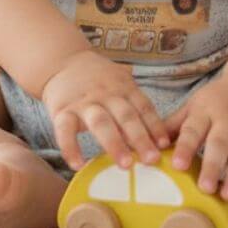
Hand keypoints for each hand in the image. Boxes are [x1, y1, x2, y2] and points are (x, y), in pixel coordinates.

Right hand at [40, 51, 171, 171]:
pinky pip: (65, 131)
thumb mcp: (120, 82)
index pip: (143, 107)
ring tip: (125, 164)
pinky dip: (71, 149)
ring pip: (101, 123)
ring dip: (114, 144)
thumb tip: (158, 135)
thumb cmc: (98, 78)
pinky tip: (78, 166)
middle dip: (140, 138)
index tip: (165, 145)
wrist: (63, 61)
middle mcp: (107, 94)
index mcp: (124, 88)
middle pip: (126, 116)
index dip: (155, 126)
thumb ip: (135, 104)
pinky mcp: (62, 110)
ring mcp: (84, 102)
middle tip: (152, 160)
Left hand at [162, 71, 227, 200]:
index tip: (177, 166)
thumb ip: (175, 125)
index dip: (185, 147)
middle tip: (205, 188)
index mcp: (205, 111)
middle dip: (212, 166)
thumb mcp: (195, 106)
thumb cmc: (217, 100)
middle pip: (219, 143)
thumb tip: (148, 144)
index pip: (193, 130)